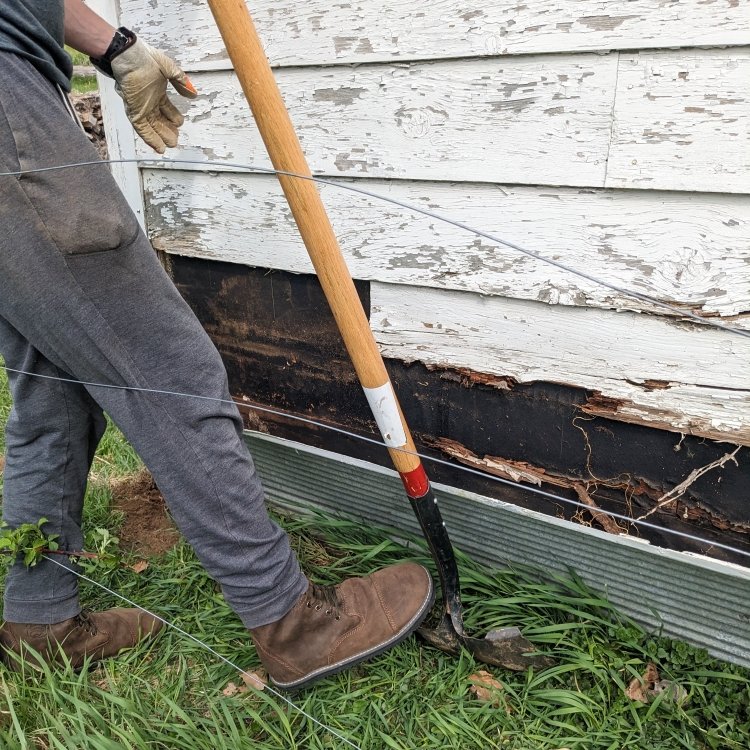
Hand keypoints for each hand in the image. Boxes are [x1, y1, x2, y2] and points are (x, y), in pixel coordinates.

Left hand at [111, 39, 196, 153]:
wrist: (128, 54)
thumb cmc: (145, 57)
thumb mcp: (169, 68)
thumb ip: (181, 82)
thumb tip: (193, 94)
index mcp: (156, 90)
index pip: (166, 108)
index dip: (173, 116)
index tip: (180, 123)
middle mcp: (148, 100)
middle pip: (160, 120)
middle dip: (168, 130)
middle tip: (175, 139)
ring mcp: (141, 106)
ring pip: (152, 127)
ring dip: (161, 137)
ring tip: (170, 146)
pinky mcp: (134, 111)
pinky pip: (143, 128)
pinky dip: (151, 139)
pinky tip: (159, 148)